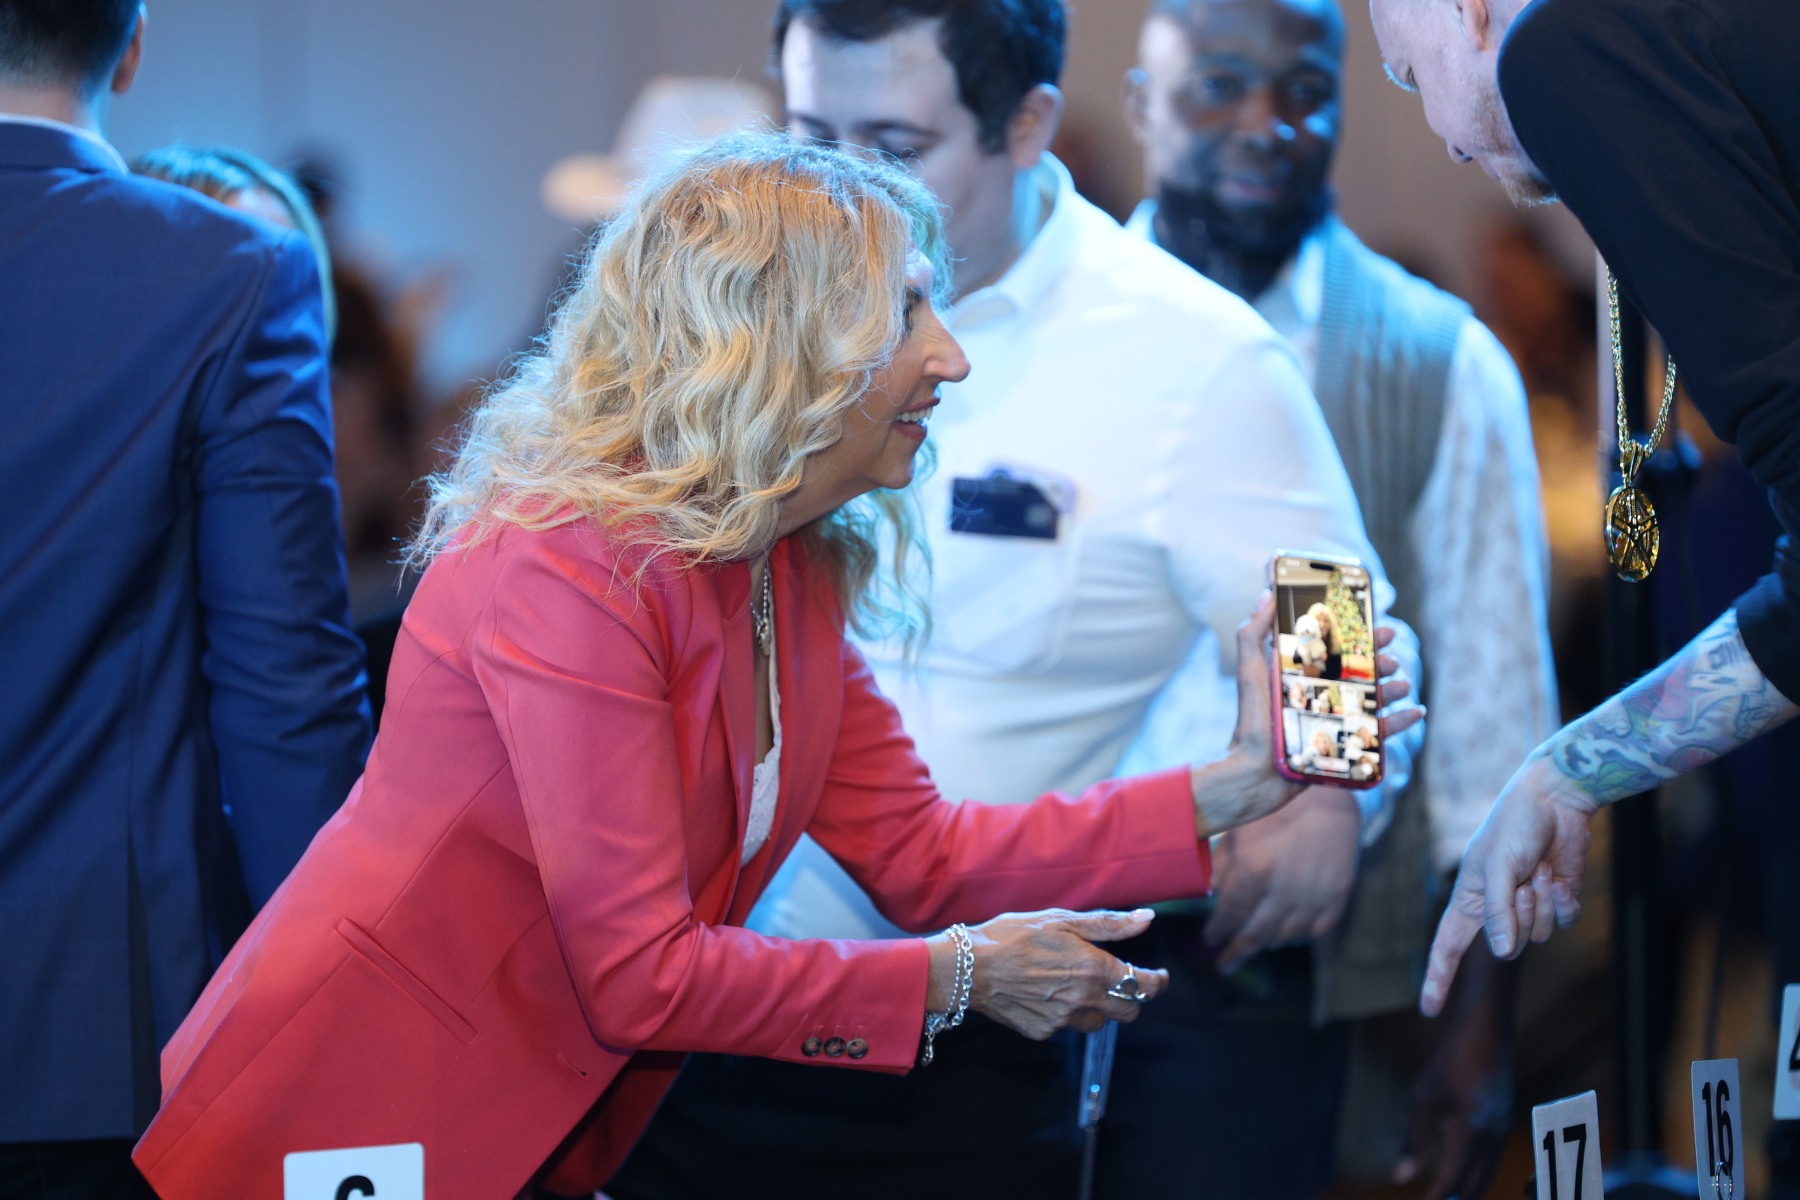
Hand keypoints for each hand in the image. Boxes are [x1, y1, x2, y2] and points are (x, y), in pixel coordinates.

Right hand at [928, 909, 1168, 1039]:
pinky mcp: (1043, 1032)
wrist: (969, 967)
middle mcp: (1084, 999)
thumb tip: (1147, 919)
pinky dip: (1066, 1014)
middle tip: (1117, 980)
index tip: (1160, 976)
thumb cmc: (1013, 935)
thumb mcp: (1062, 919)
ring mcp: (1063, 1020)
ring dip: (1098, 1007)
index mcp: (1094, 968)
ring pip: (1099, 1022)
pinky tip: (1046, 994)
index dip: (1158, 982)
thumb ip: (1109, 924)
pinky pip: (1067, 1027)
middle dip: (1130, 997)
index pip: (1144, 985)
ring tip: (1075, 985)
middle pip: (1130, 1011)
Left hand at [1193, 600, 1423, 837]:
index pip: (1334, 649)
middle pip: (1358, 672)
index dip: (1356, 635)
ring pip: (1372, 699)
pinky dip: (1400, 722)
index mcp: (1301, 677)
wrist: (1253, 773)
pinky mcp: (1344, 747)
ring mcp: (1334, 721)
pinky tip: (1416, 711)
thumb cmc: (1250, 722)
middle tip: (1392, 650)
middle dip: (1378, 659)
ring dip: (1391, 687)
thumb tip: (1267, 594)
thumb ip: (1253, 633)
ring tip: (1401, 680)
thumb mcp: (1251, 672)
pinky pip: (1378, 732)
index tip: (1374, 620)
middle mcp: (1319, 697)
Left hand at [1203, 786, 1359, 972]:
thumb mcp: (1238, 832)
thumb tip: (1210, 899)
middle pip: (1255, 935)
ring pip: (1284, 937)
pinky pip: (1314, 931)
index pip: (1229, 915)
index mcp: (1254, 870)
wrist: (1326, 792)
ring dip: (1265, 943)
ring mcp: (1314, 895)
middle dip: (1237, 952)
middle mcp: (1284, 889)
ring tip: (1254, 941)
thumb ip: (1222, 867)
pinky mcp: (1338, 896)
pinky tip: (1285, 933)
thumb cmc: (1272, 808)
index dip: (1218, 931)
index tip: (1211, 939)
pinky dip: (1297, 936)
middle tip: (1225, 963)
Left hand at [1395, 950, 1514, 1199]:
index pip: (1453, 1180)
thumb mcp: (1425, 1098)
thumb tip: (1401, 1176)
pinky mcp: (1504, 1119)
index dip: (1436, 1197)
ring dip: (1466, 1185)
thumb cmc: (1450, 1061)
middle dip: (1455, 1196)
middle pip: (1476, 1184)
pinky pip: (1491, 1156)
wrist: (1487, 1031)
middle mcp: (1493, 1136)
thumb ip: (1414, 1140)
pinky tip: (1459, 1165)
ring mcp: (1503, 1128)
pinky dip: (1475, 1168)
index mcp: (1471, 1133)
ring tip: (1444, 1191)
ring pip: (1486, 1171)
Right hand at [1420, 754, 1594, 1016]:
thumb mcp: (1498, 866)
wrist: (1557, 799)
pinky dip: (1563, 903)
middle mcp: (1498, 906)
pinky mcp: (1556, 899)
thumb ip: (1498, 911)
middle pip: (1509, 942)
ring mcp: (1528, 904)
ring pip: (1539, 935)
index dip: (1438, 977)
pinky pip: (1561, 922)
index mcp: (1470, 896)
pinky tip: (1559, 877)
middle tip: (1526, 880)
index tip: (1428, 1009)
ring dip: (1544, 904)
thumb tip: (1502, 953)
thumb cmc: (1515, 824)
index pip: (1448, 945)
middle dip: (1521, 914)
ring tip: (1542, 871)